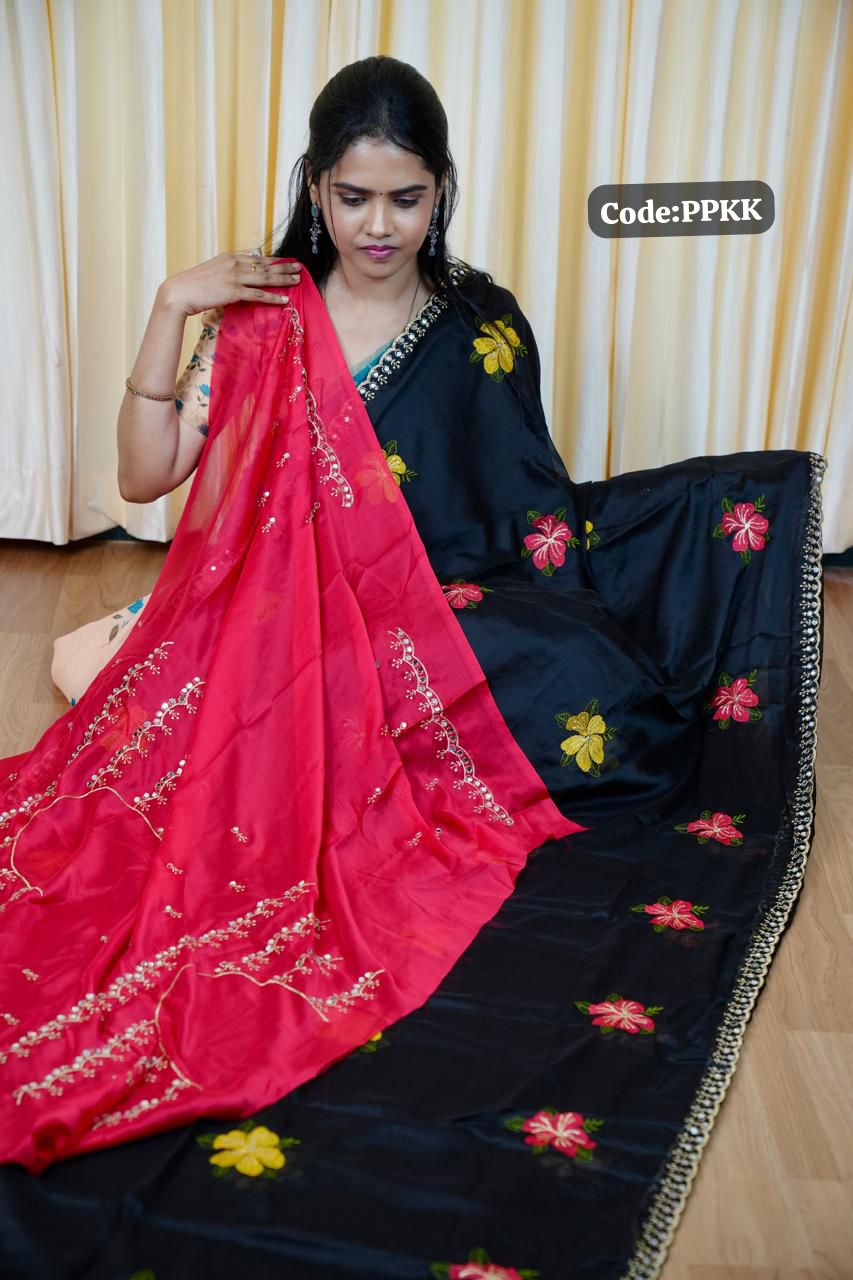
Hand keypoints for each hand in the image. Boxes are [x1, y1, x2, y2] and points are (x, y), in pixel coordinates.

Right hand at [159, 252, 302, 317]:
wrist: (178, 293)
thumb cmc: (191, 287)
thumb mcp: (210, 274)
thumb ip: (225, 274)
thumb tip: (235, 280)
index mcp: (228, 257)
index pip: (255, 257)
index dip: (272, 260)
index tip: (284, 261)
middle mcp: (233, 263)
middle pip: (264, 265)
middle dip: (283, 266)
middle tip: (299, 267)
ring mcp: (234, 276)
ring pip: (265, 277)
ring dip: (283, 279)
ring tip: (297, 280)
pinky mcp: (233, 291)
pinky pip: (258, 295)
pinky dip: (273, 297)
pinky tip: (285, 300)